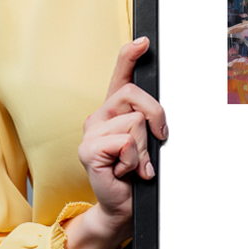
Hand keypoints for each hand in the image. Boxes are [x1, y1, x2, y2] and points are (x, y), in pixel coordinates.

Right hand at [63, 37, 167, 248]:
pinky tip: (125, 172)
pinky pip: (125, 142)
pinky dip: (134, 160)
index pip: (120, 75)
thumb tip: (159, 114)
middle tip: (156, 141)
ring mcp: (90, 132)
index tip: (144, 41)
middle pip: (135, 95)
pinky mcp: (88, 150)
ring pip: (135, 122)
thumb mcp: (148, 141)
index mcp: (114, 110)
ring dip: (144, 148)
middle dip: (156, 117)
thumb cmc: (137, 173)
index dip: (130, 55)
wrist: (123, 206)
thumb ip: (149, 122)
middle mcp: (99, 116)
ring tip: (135, 164)